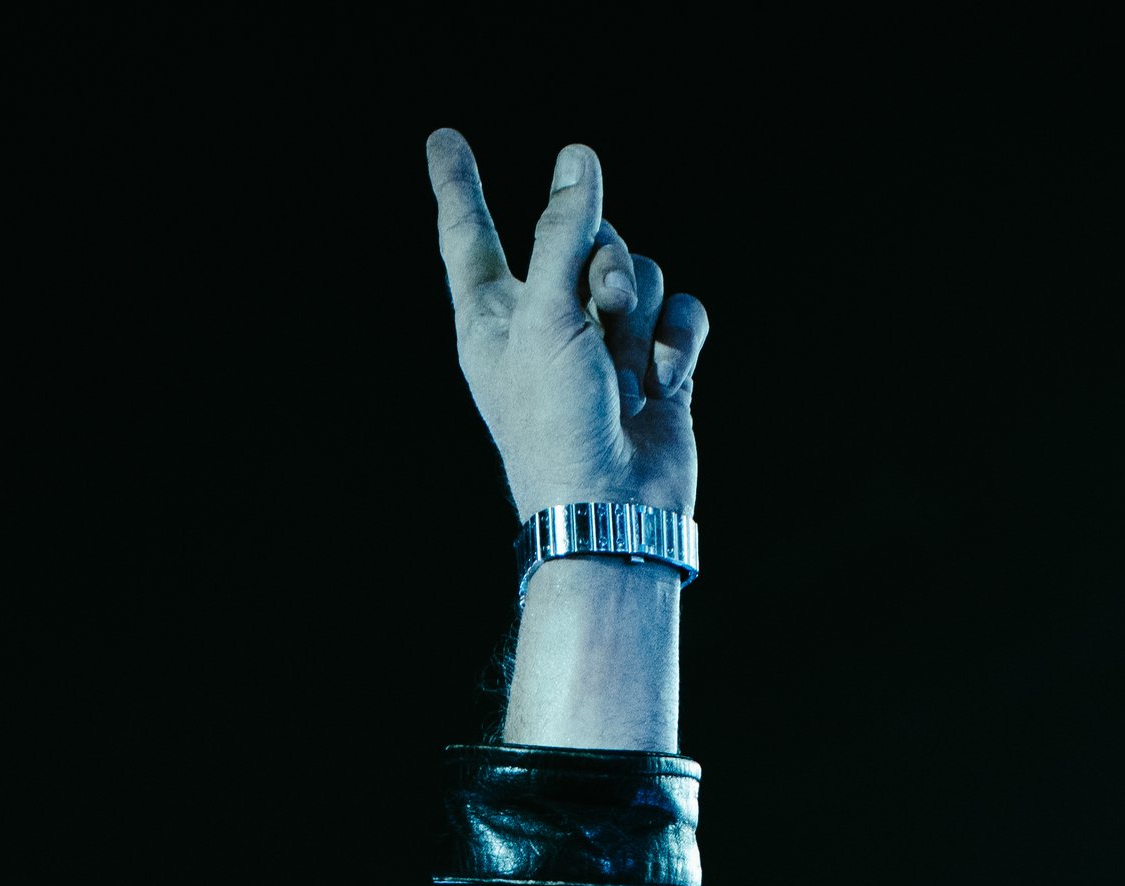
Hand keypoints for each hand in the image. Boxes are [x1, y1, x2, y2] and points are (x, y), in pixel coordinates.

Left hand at [425, 134, 704, 524]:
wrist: (612, 508)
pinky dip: (676, 343)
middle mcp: (546, 323)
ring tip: (624, 374)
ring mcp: (604, 344)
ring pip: (640, 271)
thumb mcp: (546, 316)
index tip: (443, 138)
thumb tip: (577, 157)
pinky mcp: (655, 363)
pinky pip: (681, 312)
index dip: (458, 185)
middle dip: (605, 267)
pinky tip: (660, 384)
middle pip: (587, 236)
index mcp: (494, 317)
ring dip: (639, 317)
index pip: (470, 233)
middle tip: (601, 316)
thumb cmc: (557, 424)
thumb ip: (561, 231)